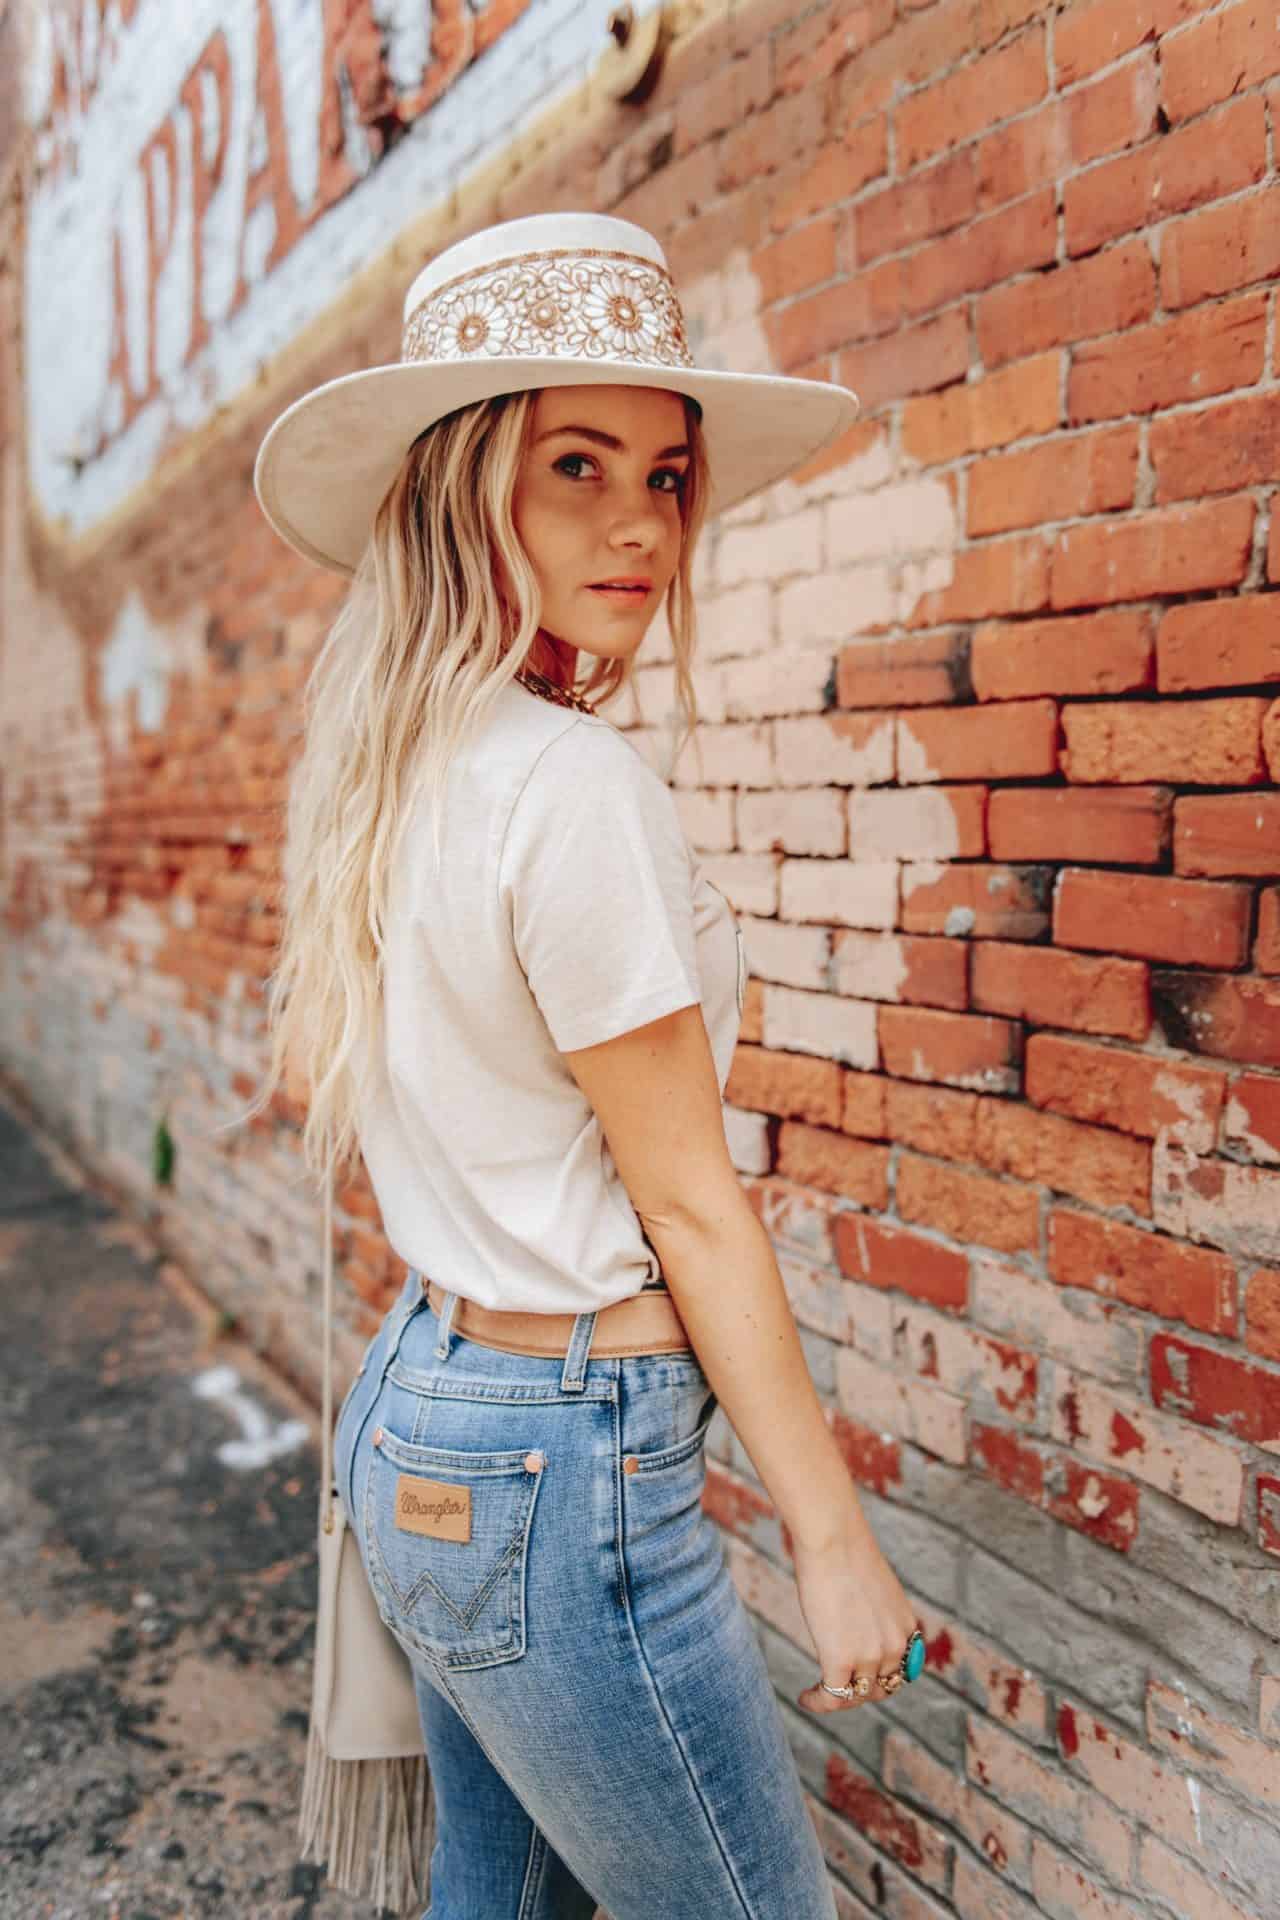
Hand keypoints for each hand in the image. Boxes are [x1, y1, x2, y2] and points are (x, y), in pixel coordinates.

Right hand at [791, 1518, 920, 1713]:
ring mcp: (870, 1656)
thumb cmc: (844, 1552)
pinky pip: (832, 1696)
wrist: (832, 1539)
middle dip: (858, 1692)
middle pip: (879, 1688)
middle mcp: (895, 1646)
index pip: (900, 1671)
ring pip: (855, 1696)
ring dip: (836, 1698)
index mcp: (906, 1627)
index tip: (858, 1678)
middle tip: (835, 1687)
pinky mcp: (841, 1660)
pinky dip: (817, 1701)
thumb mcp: (875, 1589)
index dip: (878, 1679)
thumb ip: (874, 1615)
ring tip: (816, 1694)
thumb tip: (856, 1625)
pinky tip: (805, 1697)